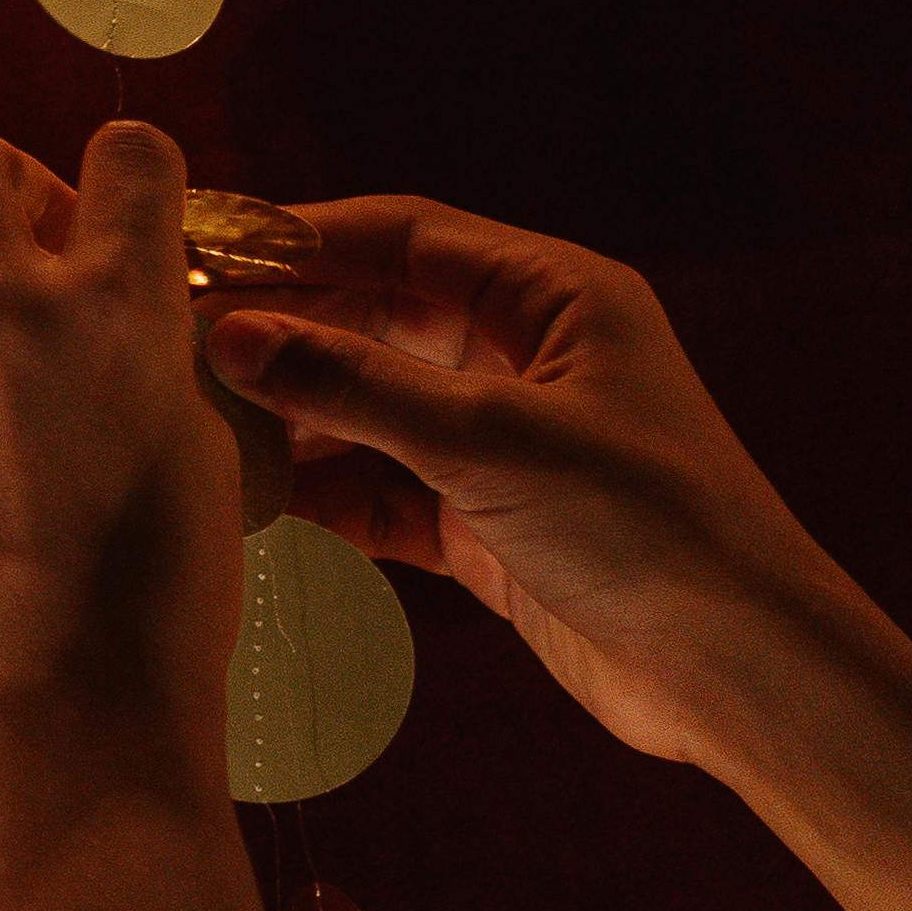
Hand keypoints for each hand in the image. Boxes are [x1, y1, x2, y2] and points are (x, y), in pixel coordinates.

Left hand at [0, 121, 242, 750]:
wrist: (69, 709)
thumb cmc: (167, 589)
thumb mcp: (204, 443)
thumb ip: (148, 352)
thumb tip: (117, 314)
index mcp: (118, 307)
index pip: (124, 156)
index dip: (127, 173)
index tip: (122, 208)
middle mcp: (7, 317)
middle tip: (26, 253)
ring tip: (28, 478)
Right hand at [203, 200, 862, 771]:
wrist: (739, 673)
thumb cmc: (648, 527)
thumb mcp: (491, 441)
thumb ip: (355, 385)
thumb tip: (230, 335)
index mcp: (554, 297)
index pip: (400, 236)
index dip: (295, 239)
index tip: (195, 254)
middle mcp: (525, 356)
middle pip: (374, 316)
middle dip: (282, 331)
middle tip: (172, 347)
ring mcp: (503, 441)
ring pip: (369, 405)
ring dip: (294, 416)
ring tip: (197, 426)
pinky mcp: (486, 522)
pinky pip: (381, 488)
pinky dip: (325, 492)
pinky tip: (257, 501)